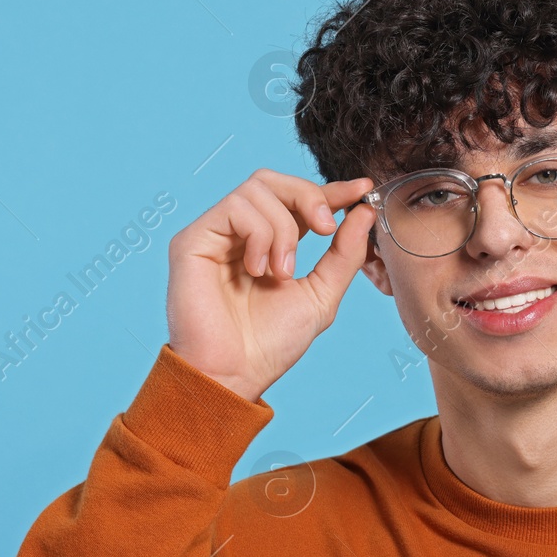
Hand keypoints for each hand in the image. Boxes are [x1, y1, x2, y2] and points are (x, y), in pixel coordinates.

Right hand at [166, 170, 376, 401]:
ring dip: (283, 229)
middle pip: (273, 181)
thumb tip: (364, 210)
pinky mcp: (192, 240)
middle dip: (308, 196)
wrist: (235, 375)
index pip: (297, 200)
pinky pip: (234, 207)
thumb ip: (344, 254)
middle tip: (326, 229)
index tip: (362, 188)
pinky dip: (259, 235)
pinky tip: (259, 270)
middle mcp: (238, 234)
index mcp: (268, 244)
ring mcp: (214, 234)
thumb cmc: (271, 344)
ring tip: (282, 272)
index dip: (330, 190)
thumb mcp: (321, 295)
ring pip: (257, 190)